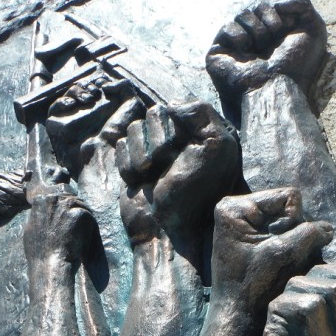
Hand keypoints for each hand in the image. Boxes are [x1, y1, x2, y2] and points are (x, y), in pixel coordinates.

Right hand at [24, 192, 96, 263]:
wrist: (49, 265)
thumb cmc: (39, 252)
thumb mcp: (31, 228)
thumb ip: (39, 215)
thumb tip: (43, 211)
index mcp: (41, 200)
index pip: (59, 197)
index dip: (65, 209)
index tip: (68, 220)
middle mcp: (53, 199)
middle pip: (71, 199)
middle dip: (76, 211)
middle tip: (77, 228)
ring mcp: (66, 205)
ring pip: (81, 206)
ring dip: (84, 219)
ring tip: (81, 235)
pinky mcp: (79, 214)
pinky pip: (89, 216)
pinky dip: (90, 227)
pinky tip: (85, 238)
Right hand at [45, 70, 144, 175]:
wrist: (106, 152)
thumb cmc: (121, 133)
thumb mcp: (132, 104)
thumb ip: (123, 86)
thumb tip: (105, 84)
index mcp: (105, 109)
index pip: (96, 87)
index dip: (99, 81)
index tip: (104, 84)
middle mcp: (89, 113)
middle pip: (82, 88)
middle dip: (88, 84)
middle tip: (95, 92)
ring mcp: (74, 119)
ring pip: (69, 94)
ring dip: (77, 90)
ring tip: (88, 98)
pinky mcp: (59, 126)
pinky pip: (54, 108)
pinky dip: (62, 101)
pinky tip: (73, 104)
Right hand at [116, 101, 238, 245]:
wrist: (167, 231)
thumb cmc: (195, 195)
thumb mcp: (215, 151)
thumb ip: (203, 115)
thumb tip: (172, 104)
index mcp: (200, 131)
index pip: (174, 108)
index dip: (174, 131)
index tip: (183, 154)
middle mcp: (177, 138)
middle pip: (152, 115)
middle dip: (157, 144)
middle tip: (166, 168)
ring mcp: (152, 150)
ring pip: (134, 130)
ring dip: (141, 156)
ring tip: (152, 176)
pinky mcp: (132, 163)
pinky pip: (119, 146)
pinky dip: (127, 165)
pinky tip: (140, 181)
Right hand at [206, 0, 326, 102]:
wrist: (278, 88)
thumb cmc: (297, 65)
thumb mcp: (314, 29)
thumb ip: (302, 3)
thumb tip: (278, 2)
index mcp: (272, 38)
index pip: (268, 7)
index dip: (277, 15)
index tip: (284, 32)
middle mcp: (254, 44)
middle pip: (255, 8)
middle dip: (267, 21)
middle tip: (271, 44)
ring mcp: (235, 49)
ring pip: (241, 15)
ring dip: (256, 29)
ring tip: (260, 51)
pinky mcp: (219, 55)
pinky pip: (226, 27)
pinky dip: (237, 34)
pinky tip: (245, 51)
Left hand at [211, 188, 332, 316]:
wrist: (238, 318)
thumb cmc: (254, 288)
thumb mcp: (283, 255)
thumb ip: (309, 233)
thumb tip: (329, 229)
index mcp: (235, 208)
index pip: (288, 197)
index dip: (296, 222)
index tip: (279, 249)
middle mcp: (237, 211)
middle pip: (288, 208)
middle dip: (294, 232)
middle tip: (280, 258)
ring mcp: (245, 225)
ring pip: (289, 223)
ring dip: (294, 242)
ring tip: (279, 264)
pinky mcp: (253, 240)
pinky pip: (284, 235)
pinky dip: (289, 249)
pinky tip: (278, 265)